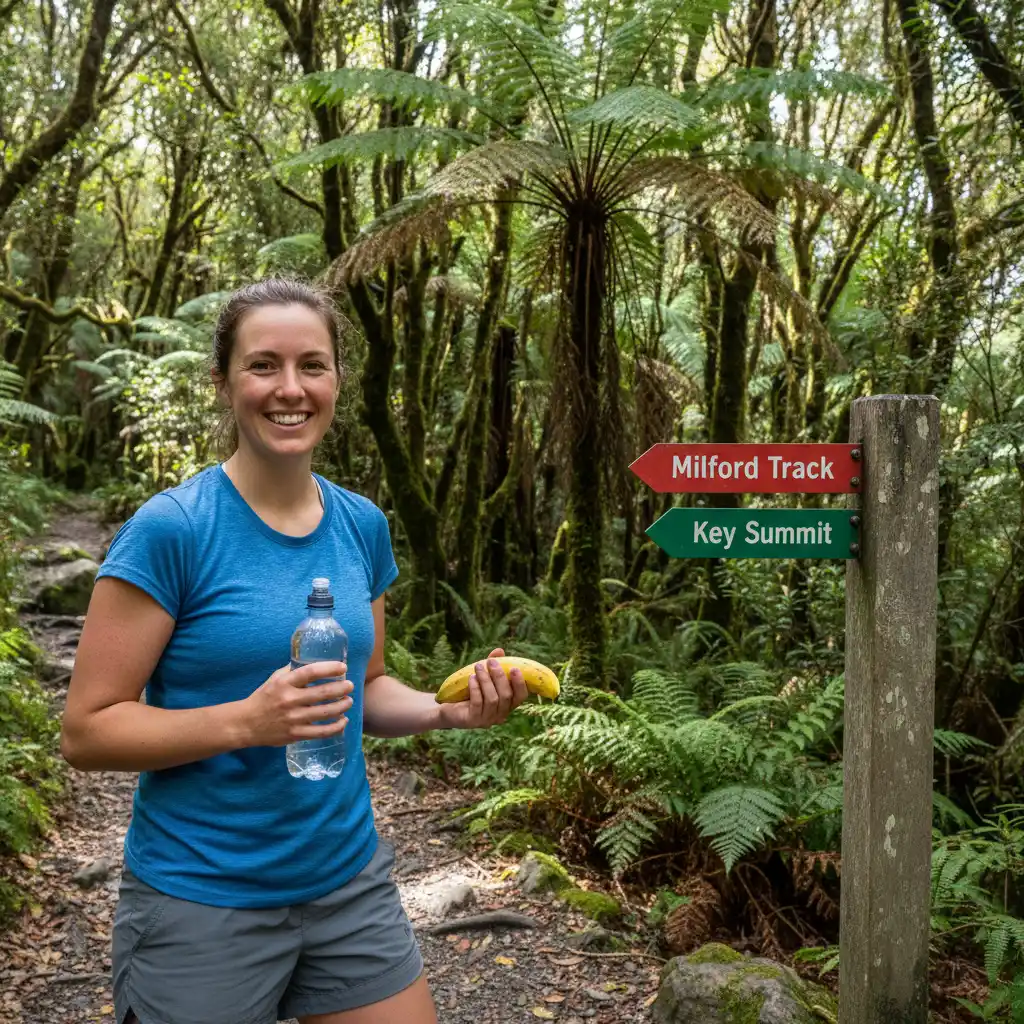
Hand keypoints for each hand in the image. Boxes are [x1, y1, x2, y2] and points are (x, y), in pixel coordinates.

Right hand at [237, 661, 352, 747]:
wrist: (245, 724)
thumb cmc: (263, 698)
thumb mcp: (275, 679)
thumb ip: (293, 671)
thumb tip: (314, 661)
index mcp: (285, 683)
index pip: (311, 672)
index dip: (330, 668)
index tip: (343, 667)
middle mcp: (290, 700)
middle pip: (323, 692)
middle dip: (342, 688)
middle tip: (350, 686)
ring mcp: (293, 718)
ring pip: (325, 712)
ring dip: (342, 706)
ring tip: (349, 701)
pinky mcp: (295, 734)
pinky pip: (321, 732)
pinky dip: (336, 727)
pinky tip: (343, 721)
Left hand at [436, 648, 528, 729]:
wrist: (448, 706)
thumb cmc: (469, 691)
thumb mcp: (482, 677)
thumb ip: (492, 665)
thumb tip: (499, 651)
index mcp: (506, 705)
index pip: (520, 697)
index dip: (520, 683)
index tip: (515, 668)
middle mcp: (500, 715)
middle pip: (506, 696)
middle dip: (500, 677)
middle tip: (491, 662)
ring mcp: (487, 720)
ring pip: (493, 699)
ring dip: (486, 680)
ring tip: (478, 667)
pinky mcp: (473, 720)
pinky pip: (478, 703)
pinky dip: (476, 688)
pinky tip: (471, 678)